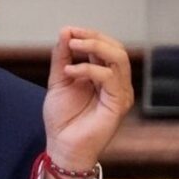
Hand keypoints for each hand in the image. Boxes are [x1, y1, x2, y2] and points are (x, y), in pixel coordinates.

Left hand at [42, 26, 132, 178]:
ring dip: (94, 47)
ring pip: (118, 58)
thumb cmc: (63, 119)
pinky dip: (89, 68)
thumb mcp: (58, 81)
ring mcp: (120, 93)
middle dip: (94, 37)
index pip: (106, 46)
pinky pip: (110, 77)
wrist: (62, 147)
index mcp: (104, 76)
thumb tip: (66, 31)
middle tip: (72, 36)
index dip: (90, 34)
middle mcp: (116, 83)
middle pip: (117, 48)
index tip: (69, 31)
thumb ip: (62, 57)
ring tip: (72, 47)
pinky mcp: (118, 104)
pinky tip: (70, 71)